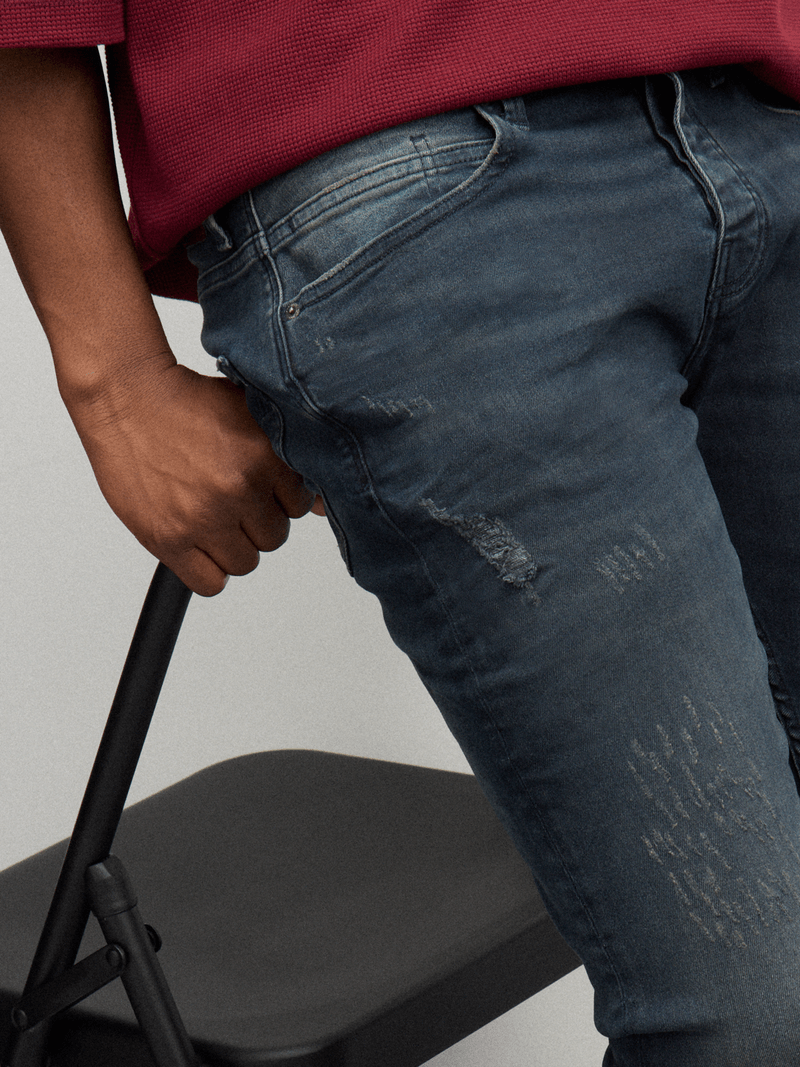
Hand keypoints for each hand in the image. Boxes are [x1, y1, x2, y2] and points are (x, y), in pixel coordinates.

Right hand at [67, 360, 313, 595]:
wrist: (126, 398)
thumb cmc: (186, 402)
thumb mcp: (251, 414)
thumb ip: (290, 458)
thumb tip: (324, 506)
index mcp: (264, 458)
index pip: (300, 507)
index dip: (279, 499)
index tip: (260, 490)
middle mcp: (238, 489)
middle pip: (274, 537)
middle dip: (257, 522)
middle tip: (232, 502)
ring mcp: (203, 517)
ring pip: (245, 562)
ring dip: (233, 547)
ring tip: (212, 520)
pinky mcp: (169, 539)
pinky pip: (209, 583)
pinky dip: (208, 571)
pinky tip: (200, 545)